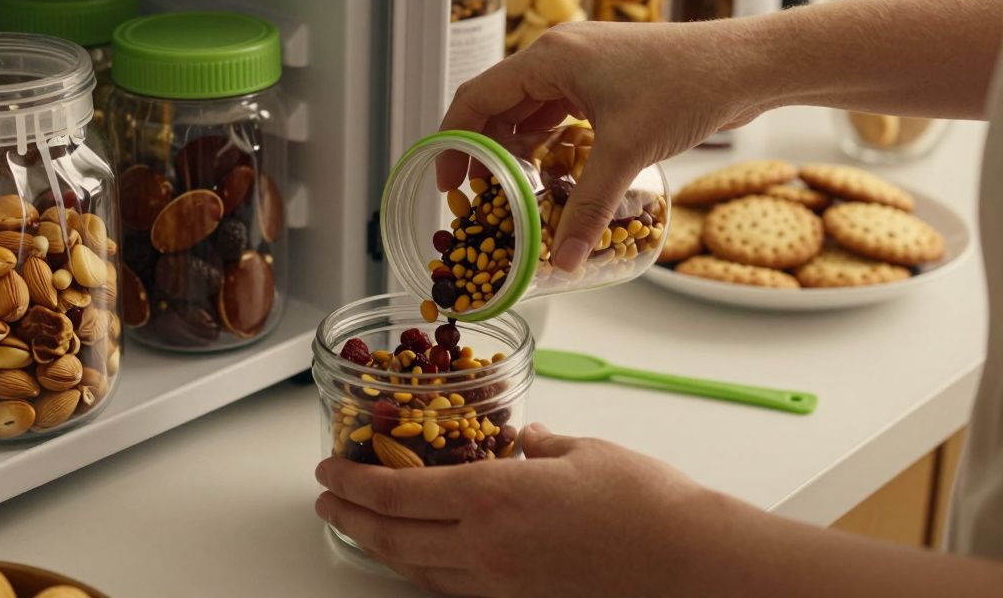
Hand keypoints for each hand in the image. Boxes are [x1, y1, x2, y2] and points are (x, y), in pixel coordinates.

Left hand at [314, 422, 727, 597]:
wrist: (692, 566)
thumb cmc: (646, 505)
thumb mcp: (583, 452)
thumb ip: (539, 445)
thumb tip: (521, 439)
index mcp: (492, 499)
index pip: (397, 494)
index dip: (353, 484)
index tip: (329, 472)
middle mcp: (486, 549)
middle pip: (393, 539)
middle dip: (350, 519)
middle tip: (328, 502)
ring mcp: (502, 585)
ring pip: (419, 570)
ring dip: (382, 548)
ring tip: (362, 529)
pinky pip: (455, 588)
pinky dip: (425, 570)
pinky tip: (424, 559)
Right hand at [439, 21, 770, 270]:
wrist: (747, 64)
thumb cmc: (687, 86)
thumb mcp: (627, 152)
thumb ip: (588, 209)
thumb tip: (564, 262)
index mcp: (550, 58)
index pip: (477, 97)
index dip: (453, 141)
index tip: (447, 182)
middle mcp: (560, 55)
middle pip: (499, 104)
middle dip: (483, 151)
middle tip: (476, 195)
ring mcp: (585, 65)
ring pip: (531, 110)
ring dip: (517, 148)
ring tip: (509, 191)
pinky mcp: (609, 79)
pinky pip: (560, 111)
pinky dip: (548, 142)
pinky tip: (552, 173)